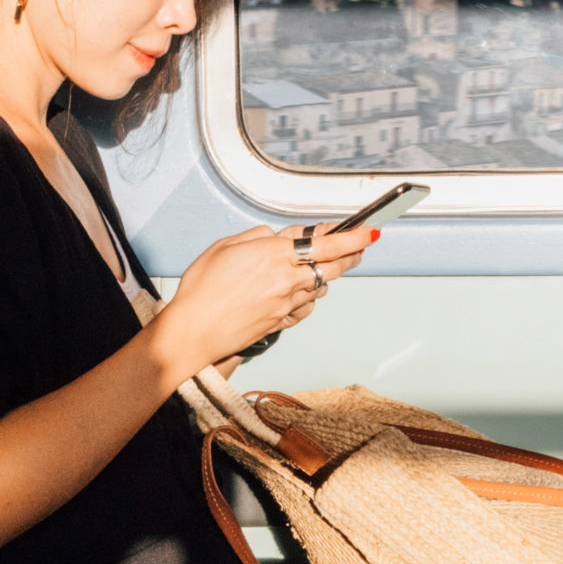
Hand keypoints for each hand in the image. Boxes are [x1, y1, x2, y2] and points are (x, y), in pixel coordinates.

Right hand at [148, 220, 373, 379]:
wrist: (193, 332)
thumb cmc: (201, 289)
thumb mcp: (224, 246)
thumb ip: (255, 237)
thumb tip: (274, 236)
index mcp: (274, 254)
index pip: (327, 243)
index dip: (354, 236)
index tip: (369, 231)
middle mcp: (286, 279)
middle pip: (335, 266)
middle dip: (352, 254)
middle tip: (360, 246)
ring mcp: (286, 303)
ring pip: (322, 286)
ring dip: (327, 274)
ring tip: (323, 266)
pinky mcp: (281, 322)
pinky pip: (306, 307)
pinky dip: (309, 297)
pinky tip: (301, 292)